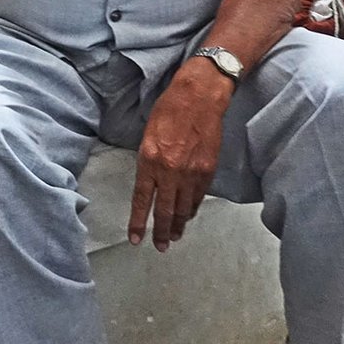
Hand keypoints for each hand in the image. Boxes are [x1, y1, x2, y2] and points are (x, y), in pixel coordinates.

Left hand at [127, 64, 230, 251]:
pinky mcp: (208, 170)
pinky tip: (188, 216)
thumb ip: (148, 162)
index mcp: (149, 160)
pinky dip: (192, 209)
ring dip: (178, 225)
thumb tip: (149, 183)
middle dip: (160, 232)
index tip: (136, 239)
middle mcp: (169, 170)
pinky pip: (198, 197)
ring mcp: (191, 172)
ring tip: (173, 237)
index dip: (138, 222)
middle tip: (159, 247)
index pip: (141, 199)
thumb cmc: (169, 110)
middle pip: (164, 210)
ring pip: (183, 208)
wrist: (200, 96)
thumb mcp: (148, 134)